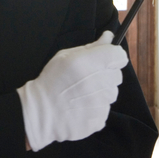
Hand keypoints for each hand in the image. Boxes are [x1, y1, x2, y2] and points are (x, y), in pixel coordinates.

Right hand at [16, 31, 127, 151]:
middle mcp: (97, 83)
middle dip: (106, 75)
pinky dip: (96, 109)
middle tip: (88, 78)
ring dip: (102, 93)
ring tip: (82, 94)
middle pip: (117, 75)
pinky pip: (105, 110)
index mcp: (88, 63)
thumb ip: (91, 47)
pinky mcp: (98, 121)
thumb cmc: (51, 81)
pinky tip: (81, 106)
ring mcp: (99, 104)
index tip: (106, 59)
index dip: (113, 56)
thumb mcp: (66, 56)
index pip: (118, 55)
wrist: (40, 113)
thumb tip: (108, 37)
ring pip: (112, 94)